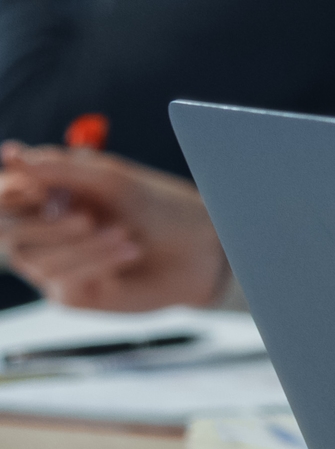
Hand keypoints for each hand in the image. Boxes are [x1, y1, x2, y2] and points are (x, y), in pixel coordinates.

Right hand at [0, 148, 226, 309]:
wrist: (201, 249)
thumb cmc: (158, 207)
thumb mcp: (112, 180)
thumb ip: (60, 169)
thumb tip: (12, 154)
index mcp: (46, 197)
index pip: (4, 195)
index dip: (10, 190)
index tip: (34, 188)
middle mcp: (42, 231)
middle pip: (7, 231)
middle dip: (43, 226)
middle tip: (86, 218)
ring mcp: (53, 264)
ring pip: (32, 258)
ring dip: (79, 244)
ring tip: (123, 232)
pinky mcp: (72, 293)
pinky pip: (62, 278)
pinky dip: (95, 261)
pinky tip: (128, 250)